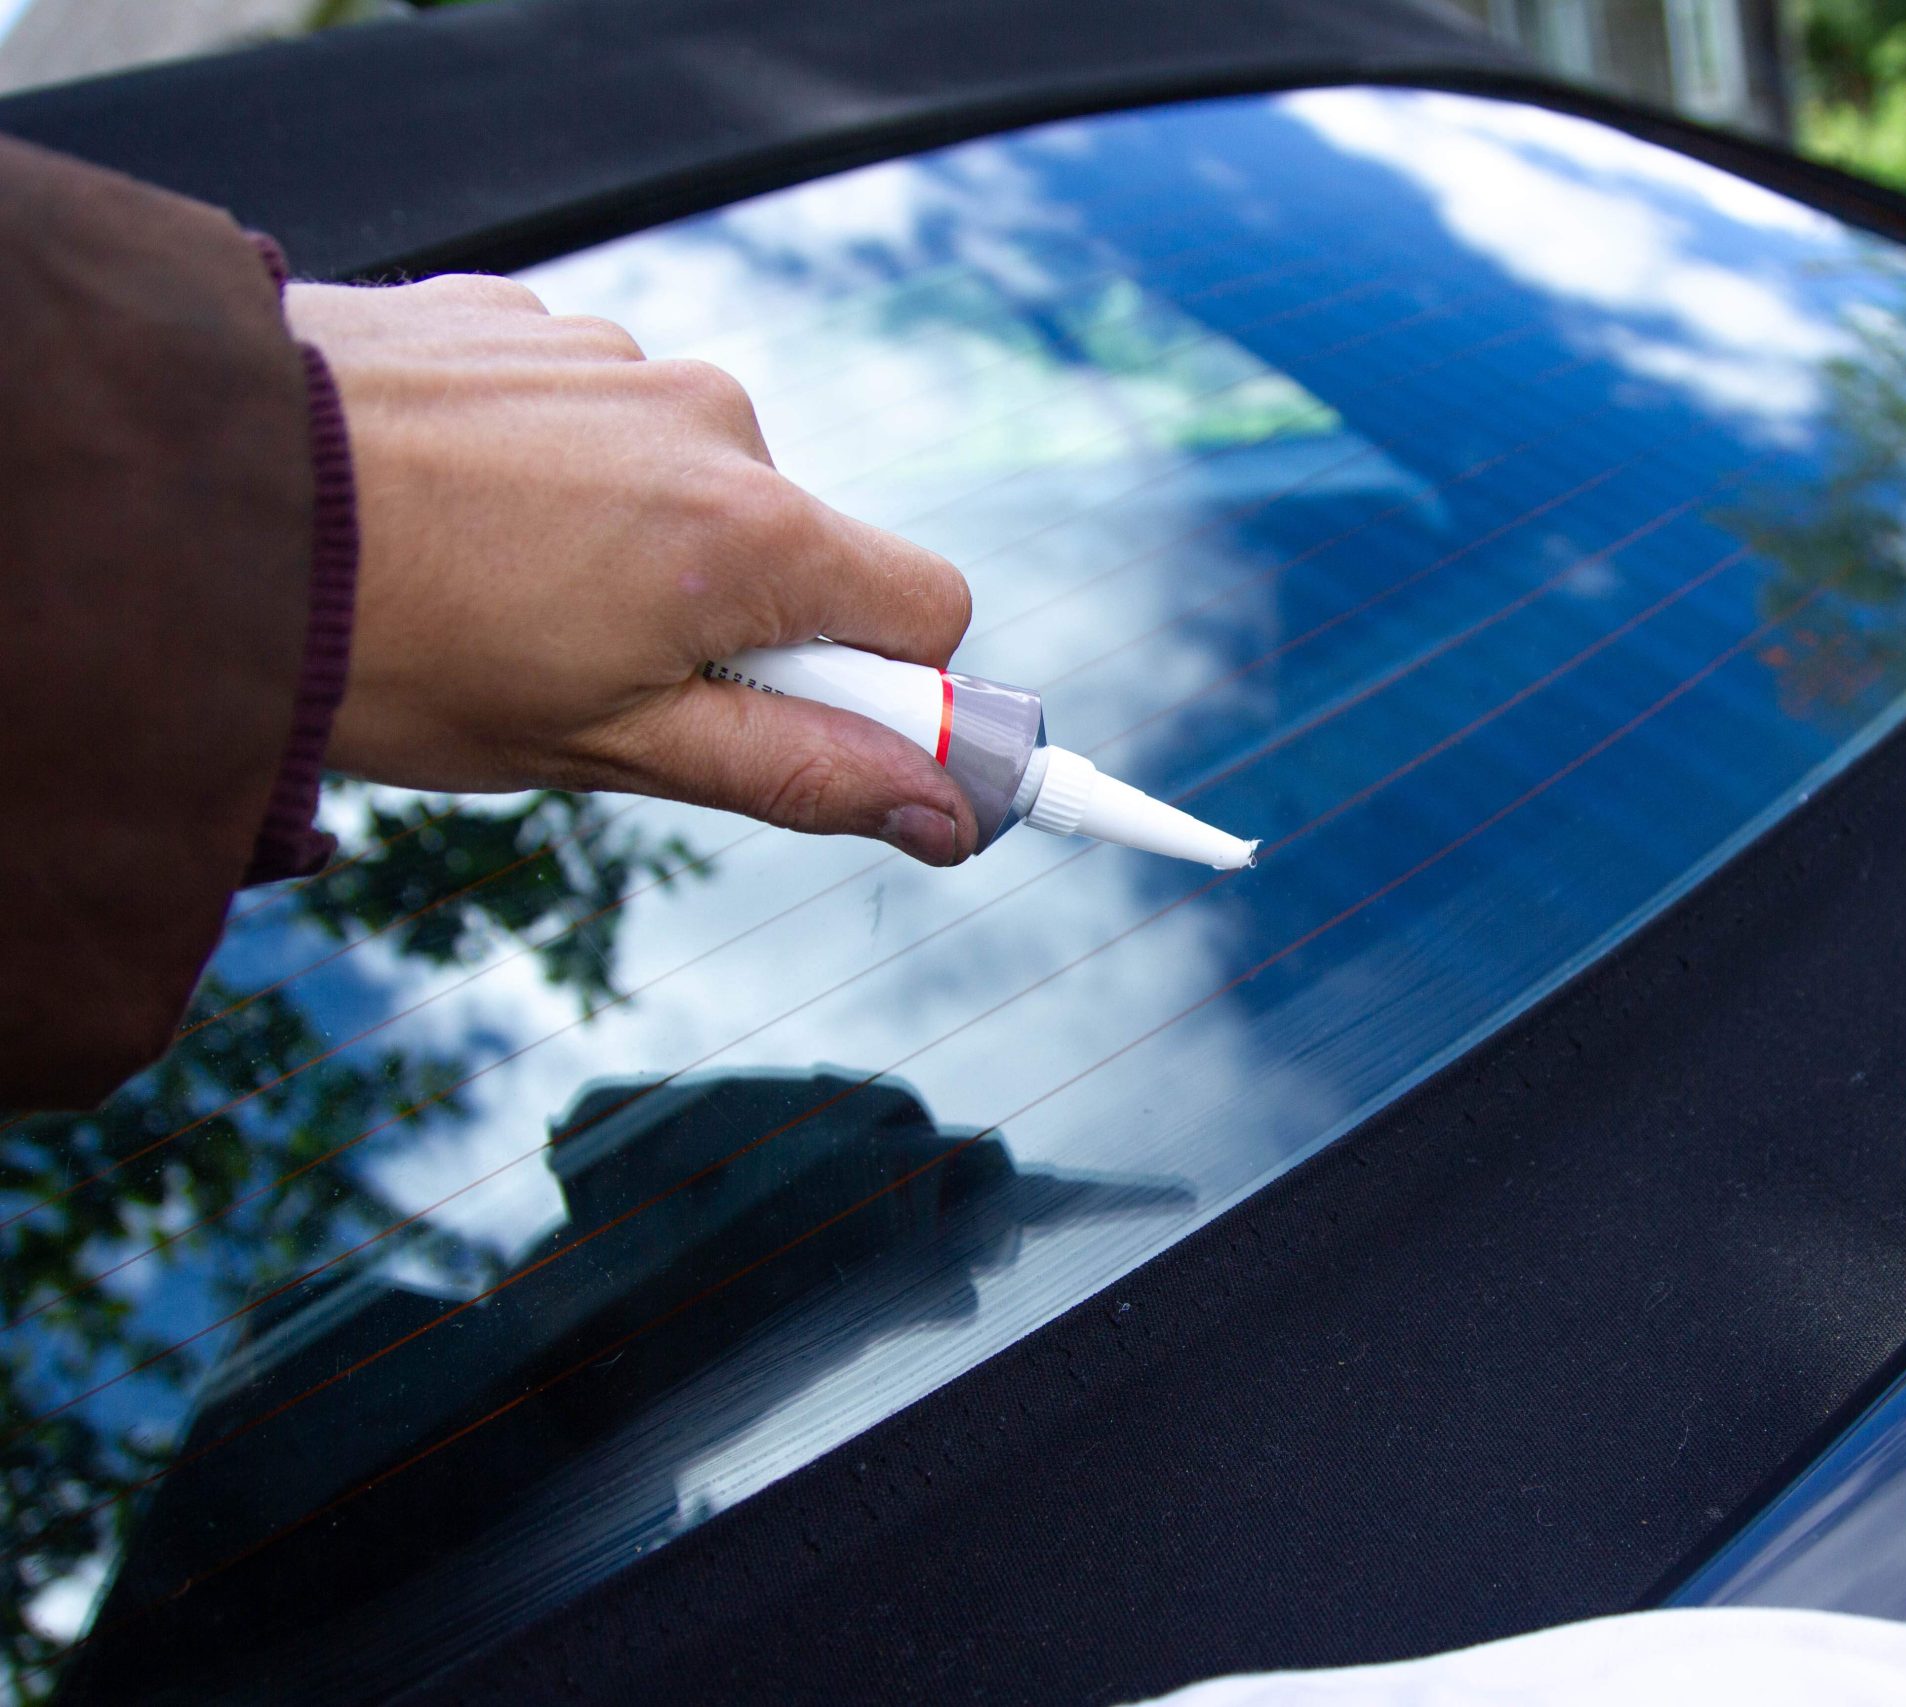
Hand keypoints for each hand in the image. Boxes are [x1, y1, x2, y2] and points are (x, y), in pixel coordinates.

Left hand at [285, 275, 978, 864]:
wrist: (190, 501)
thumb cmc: (398, 652)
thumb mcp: (611, 749)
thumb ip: (801, 773)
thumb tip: (948, 813)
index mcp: (749, 536)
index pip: (928, 606)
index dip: (896, 688)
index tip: (829, 736)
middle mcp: (709, 419)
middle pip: (801, 545)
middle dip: (733, 621)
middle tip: (595, 676)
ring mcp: (612, 355)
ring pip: (686, 478)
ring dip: (631, 541)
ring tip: (492, 591)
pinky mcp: (520, 318)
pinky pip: (591, 412)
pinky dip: (551, 470)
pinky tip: (451, 514)